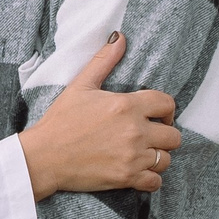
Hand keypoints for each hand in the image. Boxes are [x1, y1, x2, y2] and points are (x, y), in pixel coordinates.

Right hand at [14, 33, 180, 200]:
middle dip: (165, 135)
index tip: (158, 116)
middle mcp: (134, 131)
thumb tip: (120, 36)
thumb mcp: (80, 85)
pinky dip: (151, 179)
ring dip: (158, 157)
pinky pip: (156, 182)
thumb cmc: (60, 120)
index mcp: (126, 105)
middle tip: (151, 137)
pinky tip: (139, 173)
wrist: (44, 156)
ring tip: (144, 155)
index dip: (166, 110)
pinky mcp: (126, 178)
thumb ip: (104, 61)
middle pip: (173, 136)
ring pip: (166, 159)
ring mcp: (132, 156)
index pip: (167, 104)